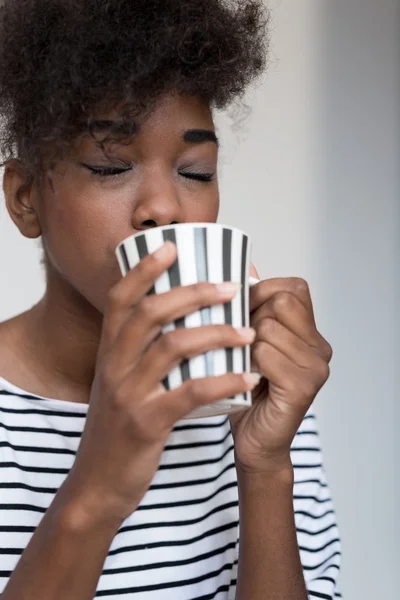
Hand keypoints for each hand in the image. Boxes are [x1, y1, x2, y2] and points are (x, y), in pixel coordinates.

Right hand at [66, 241, 258, 524]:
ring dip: (215, 334)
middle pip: (150, 312)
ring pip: (171, 347)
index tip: (172, 246)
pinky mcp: (145, 422)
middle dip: (192, 293)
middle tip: (230, 287)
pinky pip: (189, 393)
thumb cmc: (119, 426)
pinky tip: (249, 379)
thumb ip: (139, 353)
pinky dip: (223, 382)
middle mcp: (114, 365)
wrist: (99, 482)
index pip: (121, 298)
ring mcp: (128, 393)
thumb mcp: (120, 382)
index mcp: (109, 351)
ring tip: (249, 332)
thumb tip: (178, 322)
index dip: (144, 268)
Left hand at [229, 264, 332, 474]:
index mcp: (310, 331)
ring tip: (240, 363)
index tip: (241, 313)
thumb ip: (252, 305)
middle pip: (281, 301)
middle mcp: (320, 346)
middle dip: (250, 317)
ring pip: (268, 326)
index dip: (261, 292)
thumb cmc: (248, 390)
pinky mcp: (304, 386)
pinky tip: (245, 377)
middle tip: (239, 343)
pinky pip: (265, 353)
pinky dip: (247, 362)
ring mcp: (316, 366)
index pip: (293, 287)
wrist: (256, 442)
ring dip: (244, 343)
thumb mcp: (248, 341)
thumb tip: (246, 263)